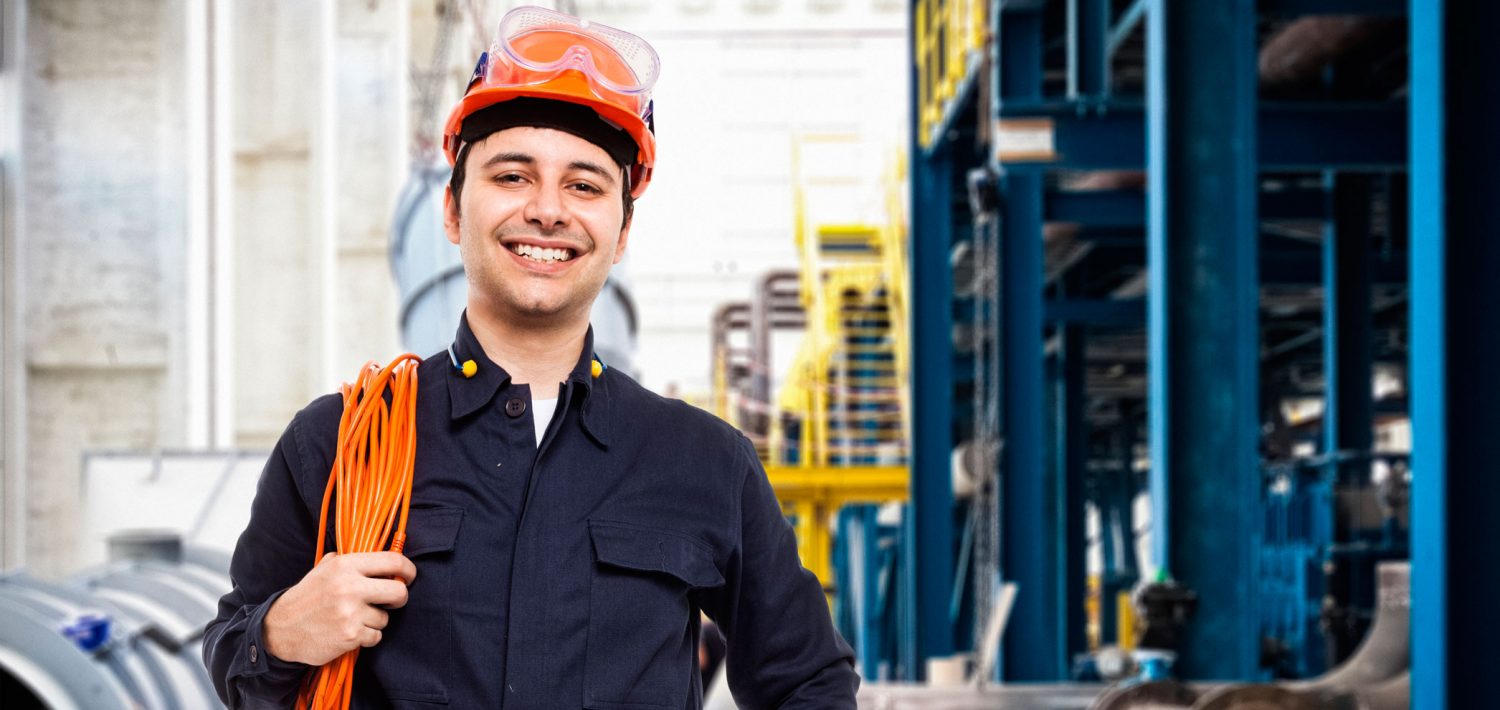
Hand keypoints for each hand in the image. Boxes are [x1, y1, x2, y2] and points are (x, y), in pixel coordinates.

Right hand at [262, 552, 417, 665]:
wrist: (281, 629)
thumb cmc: (308, 597)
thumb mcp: (324, 569)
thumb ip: (351, 561)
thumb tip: (383, 557)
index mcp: (345, 565)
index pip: (393, 561)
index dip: (408, 570)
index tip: (409, 576)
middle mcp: (350, 587)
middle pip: (399, 592)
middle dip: (399, 598)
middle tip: (391, 601)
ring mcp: (351, 613)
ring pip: (386, 618)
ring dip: (375, 620)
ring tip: (355, 618)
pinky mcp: (350, 636)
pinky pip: (375, 636)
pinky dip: (367, 636)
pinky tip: (351, 631)